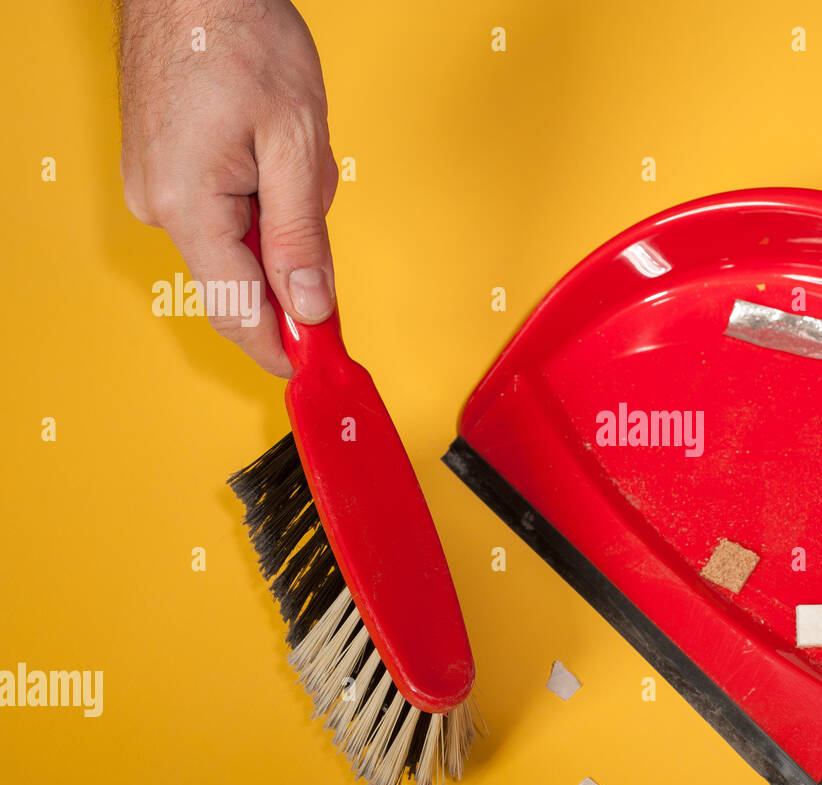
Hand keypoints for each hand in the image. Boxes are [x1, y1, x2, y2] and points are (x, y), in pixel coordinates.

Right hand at [119, 0, 338, 376]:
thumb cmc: (239, 36)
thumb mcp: (296, 143)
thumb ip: (303, 236)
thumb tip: (312, 306)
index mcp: (188, 208)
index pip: (239, 313)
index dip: (286, 347)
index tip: (321, 367)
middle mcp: (159, 206)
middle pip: (244, 280)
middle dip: (295, 253)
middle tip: (312, 184)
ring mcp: (156, 188)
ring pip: (242, 241)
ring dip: (282, 213)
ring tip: (287, 148)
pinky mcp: (165, 172)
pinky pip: (227, 211)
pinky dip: (261, 192)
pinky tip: (268, 147)